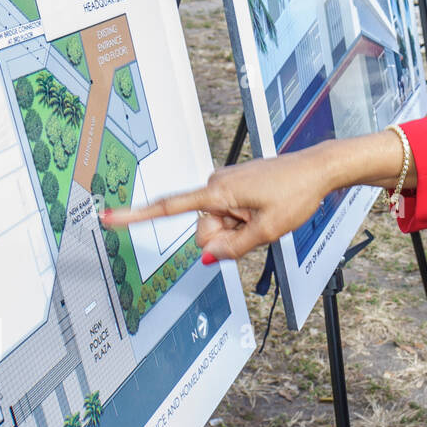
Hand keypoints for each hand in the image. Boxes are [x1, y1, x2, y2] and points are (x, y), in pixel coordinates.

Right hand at [100, 143, 337, 261]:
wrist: (318, 169)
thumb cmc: (296, 193)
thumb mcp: (267, 230)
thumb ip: (234, 247)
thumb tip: (209, 257)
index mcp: (217, 193)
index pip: (169, 208)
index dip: (136, 215)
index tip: (108, 217)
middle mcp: (215, 184)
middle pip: (204, 229)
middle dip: (226, 237)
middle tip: (258, 225)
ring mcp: (226, 184)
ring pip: (219, 224)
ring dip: (240, 228)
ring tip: (266, 214)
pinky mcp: (235, 186)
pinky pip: (230, 213)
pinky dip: (244, 220)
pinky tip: (265, 210)